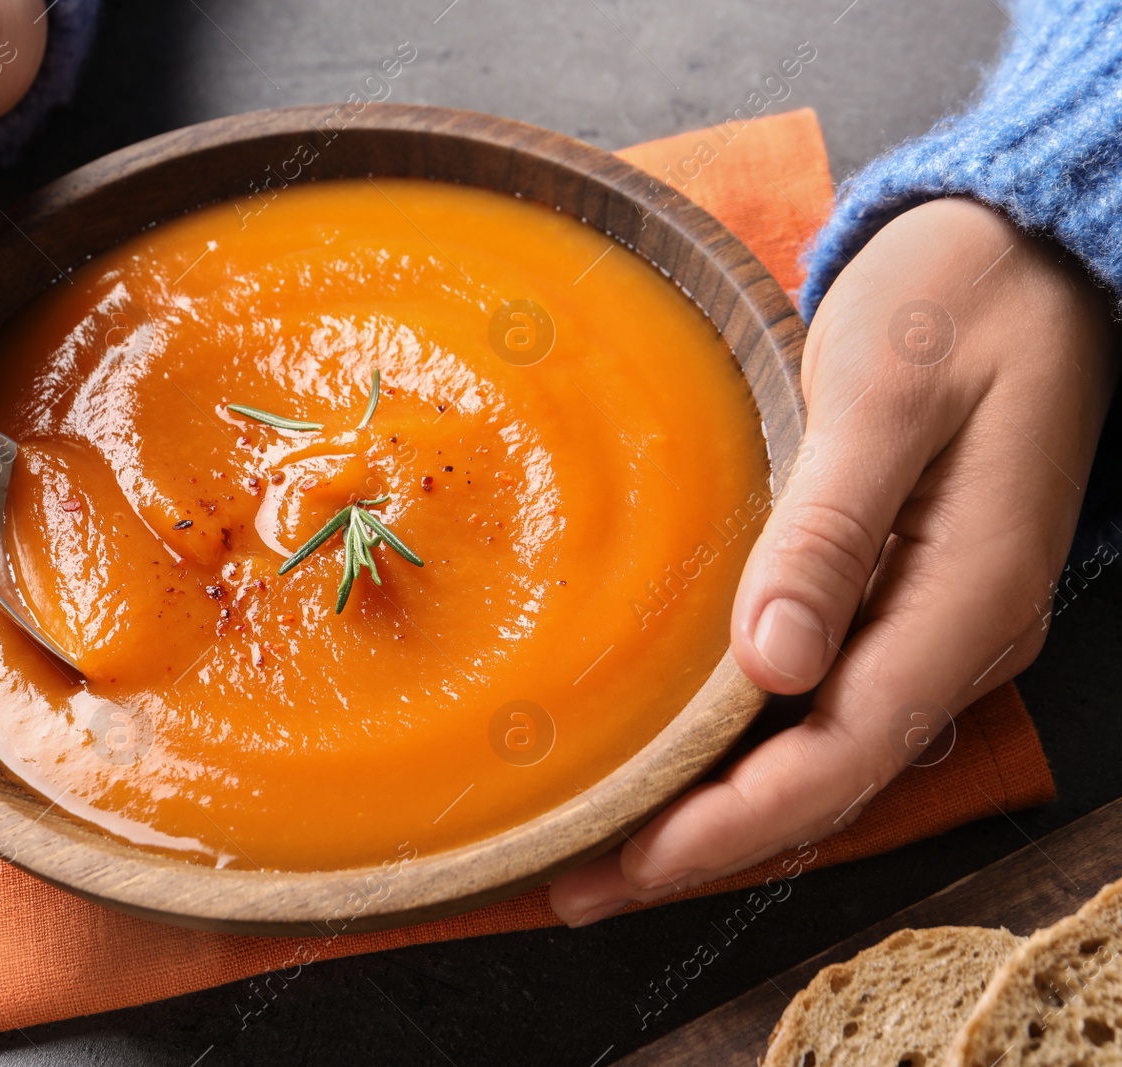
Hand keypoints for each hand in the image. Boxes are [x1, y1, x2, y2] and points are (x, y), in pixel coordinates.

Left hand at [551, 197, 1116, 925]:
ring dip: (712, 807)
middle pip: (822, 784)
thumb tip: (775, 667)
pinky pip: (820, 703)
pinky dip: (739, 746)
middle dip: (698, 846)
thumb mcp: (886, 396)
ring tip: (597, 840)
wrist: (1030, 252)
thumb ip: (833, 531)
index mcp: (967, 599)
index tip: (620, 865)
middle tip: (571, 883)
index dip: (726, 830)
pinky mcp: (898, 597)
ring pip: (818, 754)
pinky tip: (669, 752)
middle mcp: (954, 636)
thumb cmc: (959, 303)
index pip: (838, 759)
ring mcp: (930, 623)